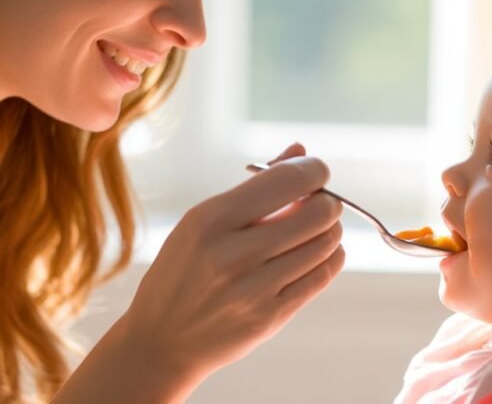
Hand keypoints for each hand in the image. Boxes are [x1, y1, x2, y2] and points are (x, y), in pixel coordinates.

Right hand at [123, 144, 344, 397]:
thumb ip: (255, 186)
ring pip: (324, 245)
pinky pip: (320, 277)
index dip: (314, 170)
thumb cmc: (182, 270)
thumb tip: (300, 150)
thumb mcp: (201, 221)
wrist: (160, 341)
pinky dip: (330, 257)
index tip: (315, 171)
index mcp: (211, 220)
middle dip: (328, 201)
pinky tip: (323, 251)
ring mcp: (253, 290)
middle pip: (316, 213)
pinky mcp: (269, 317)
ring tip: (319, 227)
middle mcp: (233, 254)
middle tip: (321, 202)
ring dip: (331, 230)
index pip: (287, 180)